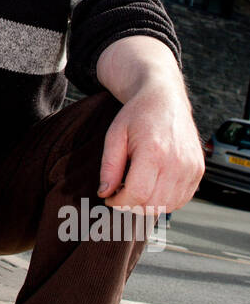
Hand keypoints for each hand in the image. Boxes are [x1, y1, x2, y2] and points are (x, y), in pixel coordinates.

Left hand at [97, 83, 204, 213]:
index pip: (137, 194)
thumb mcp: (115, 135)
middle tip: (121, 193)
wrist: (165, 98)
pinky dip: (165, 200)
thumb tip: (105, 193)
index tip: (110, 198)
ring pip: (168, 205)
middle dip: (132, 205)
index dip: (119, 202)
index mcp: (154, 151)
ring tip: (136, 187)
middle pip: (153, 204)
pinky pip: (182, 199)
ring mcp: (191, 167)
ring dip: (148, 205)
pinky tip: (153, 186)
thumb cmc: (139, 114)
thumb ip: (109, 167)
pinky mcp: (199, 170)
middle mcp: (177, 161)